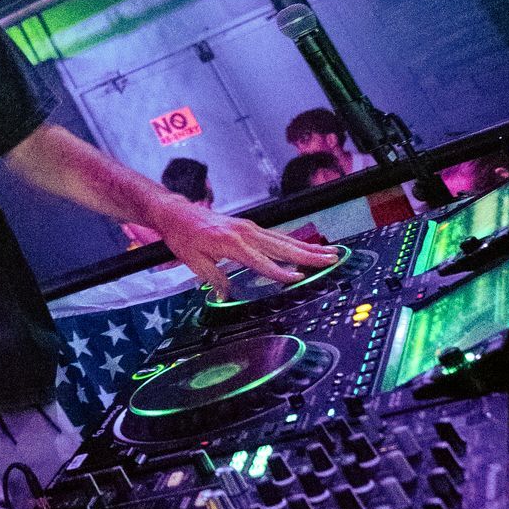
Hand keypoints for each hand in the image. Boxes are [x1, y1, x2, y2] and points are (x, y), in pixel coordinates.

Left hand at [154, 203, 317, 298]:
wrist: (178, 213)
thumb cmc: (183, 236)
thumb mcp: (193, 261)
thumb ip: (213, 279)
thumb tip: (225, 295)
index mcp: (231, 243)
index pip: (261, 261)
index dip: (280, 272)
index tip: (298, 279)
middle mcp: (244, 233)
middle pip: (281, 247)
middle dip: (308, 255)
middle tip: (331, 260)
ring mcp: (249, 228)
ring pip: (283, 240)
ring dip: (307, 247)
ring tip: (329, 253)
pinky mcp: (249, 227)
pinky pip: (275, 236)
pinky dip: (293, 242)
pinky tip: (306, 248)